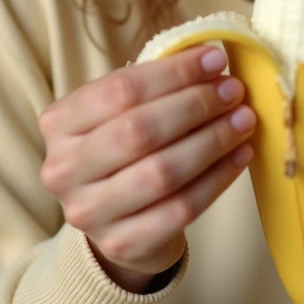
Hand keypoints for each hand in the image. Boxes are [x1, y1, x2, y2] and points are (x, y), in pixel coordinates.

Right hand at [39, 45, 255, 291]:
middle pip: (140, 130)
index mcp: (59, 122)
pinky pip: (182, 209)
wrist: (115, 219)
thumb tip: (211, 61)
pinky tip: (239, 155)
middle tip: (233, 91)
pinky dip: (218, 178)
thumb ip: (157, 84)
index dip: (174, 72)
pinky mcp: (122, 243)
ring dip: (213, 141)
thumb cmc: (123, 147)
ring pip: (163, 172)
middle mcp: (64, 169)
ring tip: (243, 120)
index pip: (121, 89)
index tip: (215, 60)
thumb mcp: (123, 110)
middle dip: (196, 105)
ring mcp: (88, 212)